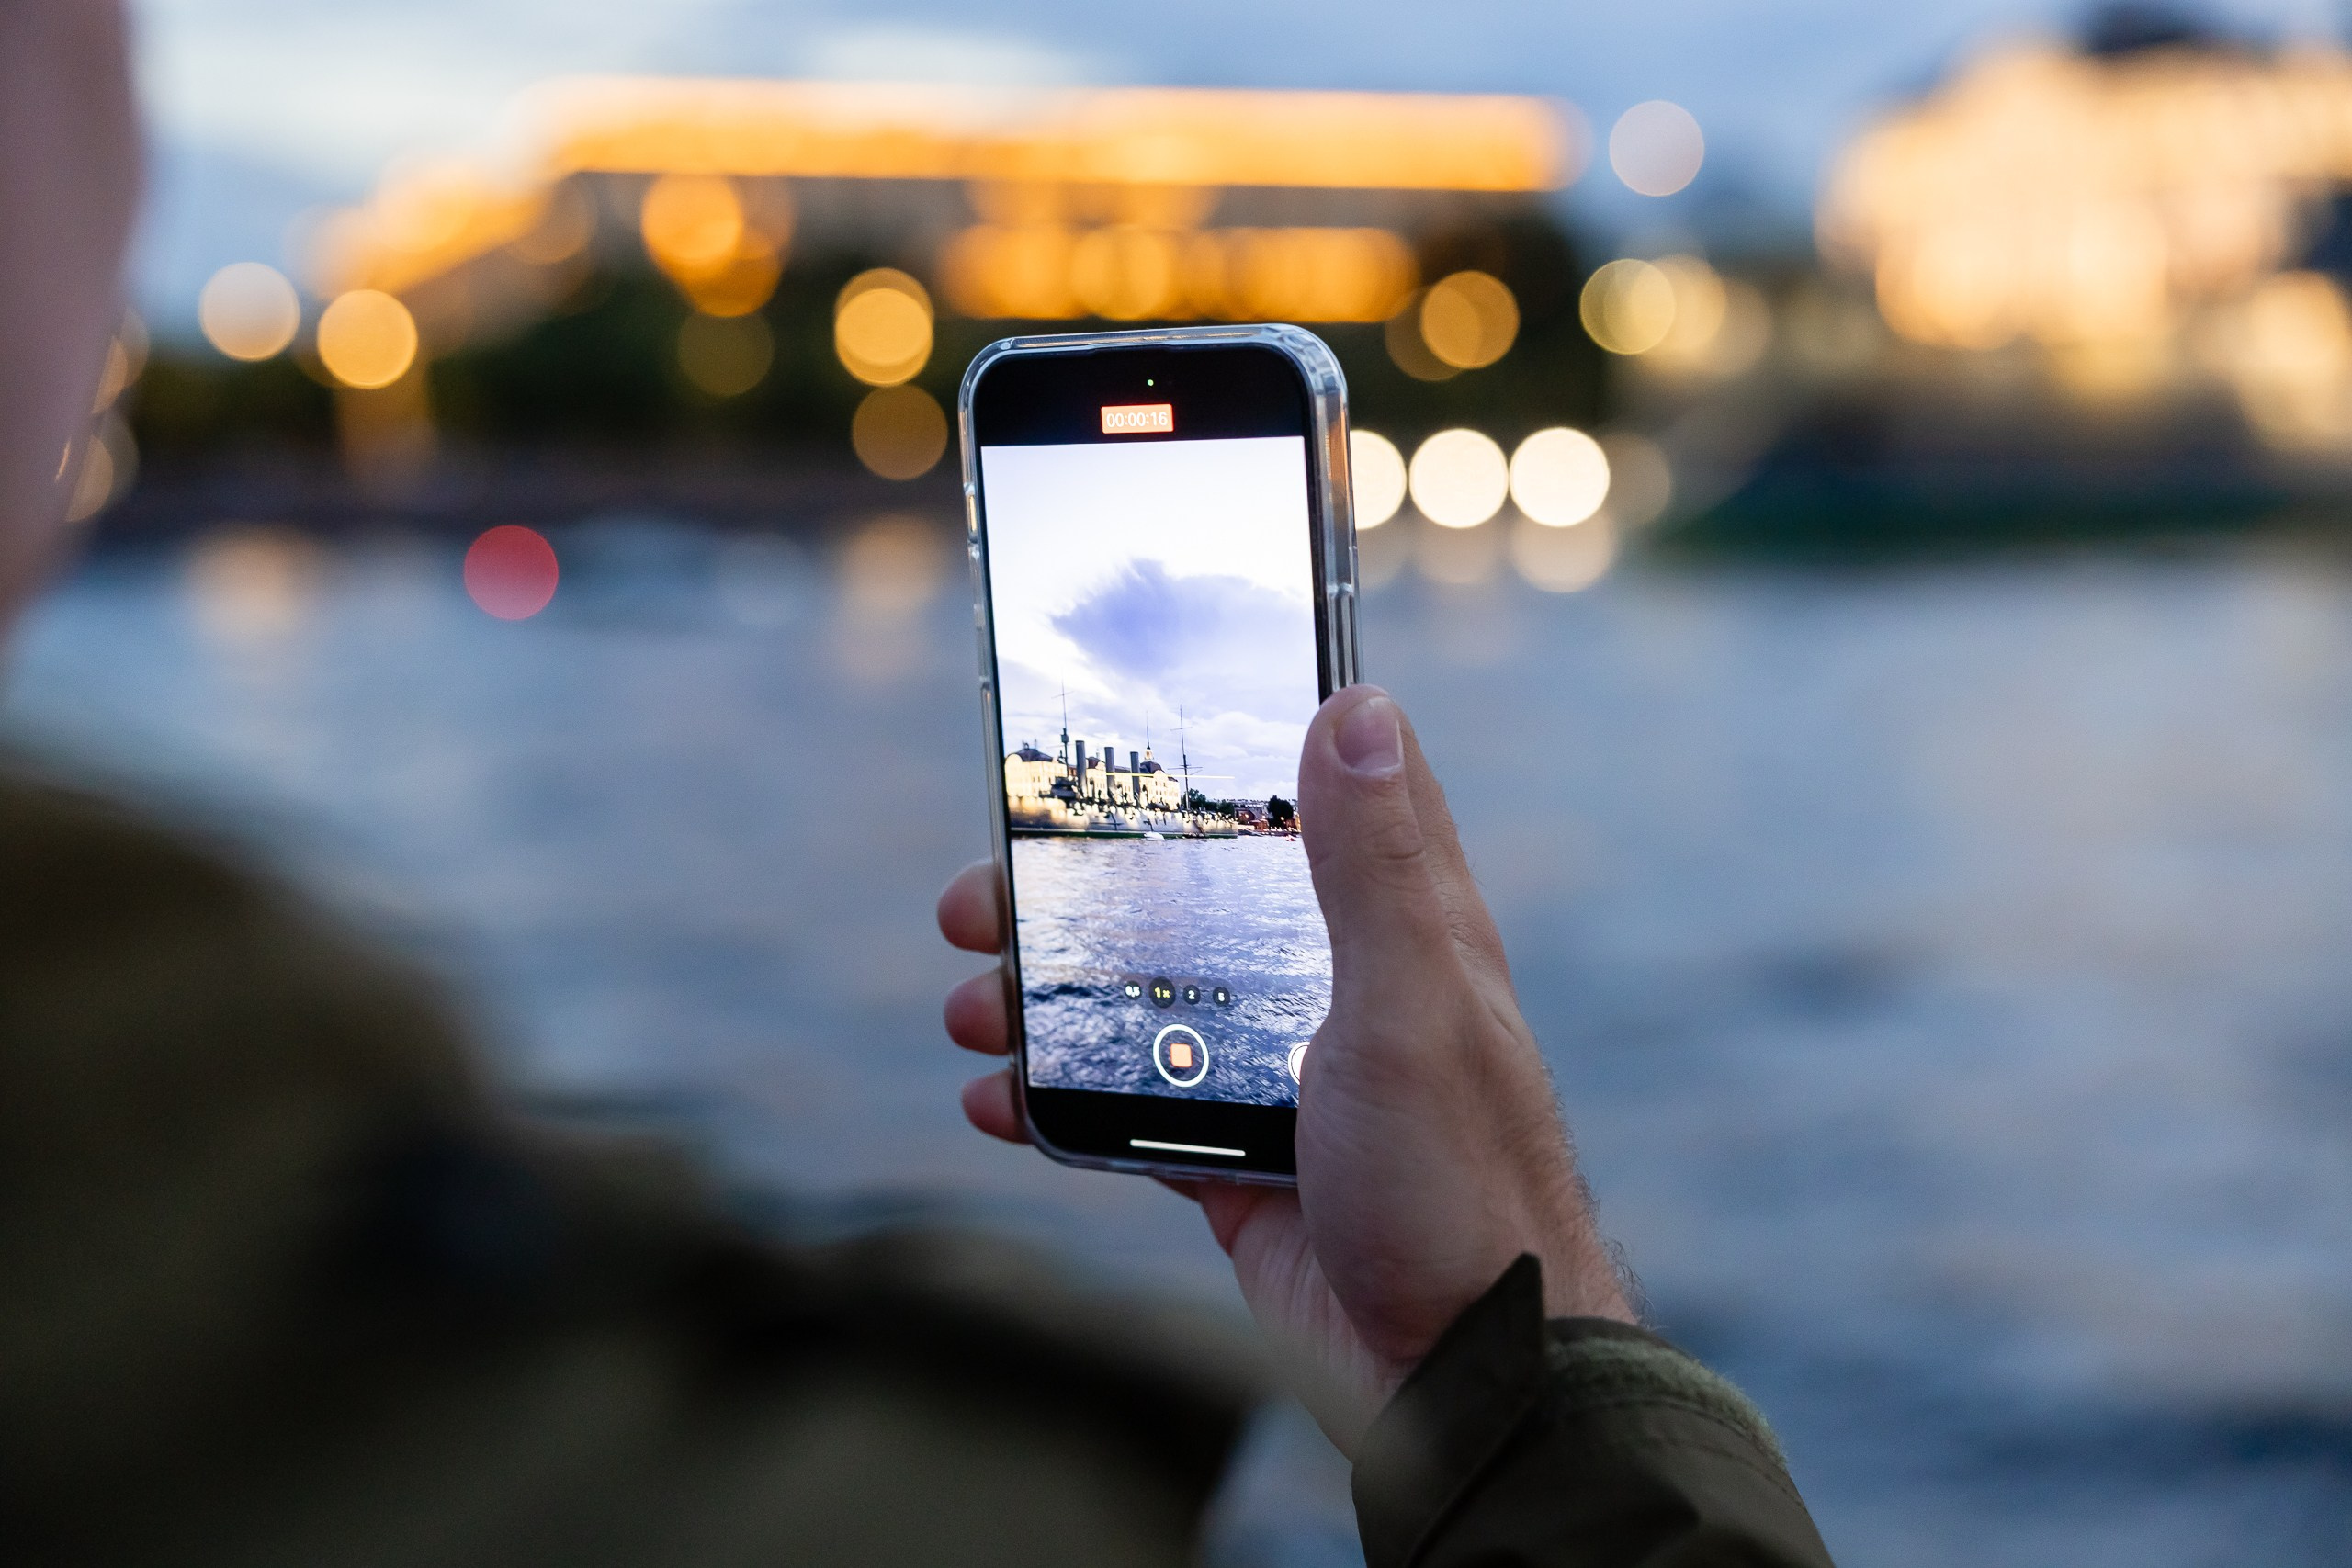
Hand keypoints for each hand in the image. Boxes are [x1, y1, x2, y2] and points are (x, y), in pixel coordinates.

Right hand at [938, 686, 1632, 1449]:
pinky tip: (996, 1101)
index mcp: (1398, 926)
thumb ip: (1376, 867)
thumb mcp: (1413, 1006)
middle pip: (1191, 898)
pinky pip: (1125, 1109)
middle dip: (1081, 885)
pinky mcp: (1235, 1162)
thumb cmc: (1459, 1185)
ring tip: (975, 1004)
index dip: (1241, 737)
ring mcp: (1279, 1075)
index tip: (1143, 701)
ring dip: (1049, 994)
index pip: (1324, 792)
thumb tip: (1358, 705)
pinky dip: (1056, 1100)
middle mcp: (1335, 986)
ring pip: (1142, 1000)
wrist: (1457, 1377)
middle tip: (987, 887)